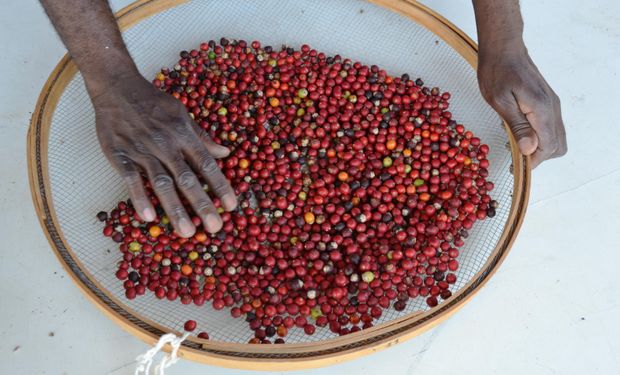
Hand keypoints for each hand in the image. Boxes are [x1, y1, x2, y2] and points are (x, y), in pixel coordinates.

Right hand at [92, 73, 236, 236]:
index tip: (232, 206)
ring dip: (175, 209)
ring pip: (161, 183)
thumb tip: (225, 153)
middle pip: (187, 178)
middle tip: (215, 227)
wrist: (117, 88)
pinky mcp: (120, 155)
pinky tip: (149, 218)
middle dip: (202, 204)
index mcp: (183, 135)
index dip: (220, 186)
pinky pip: (131, 179)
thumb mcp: (182, 114)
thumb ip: (202, 137)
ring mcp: (143, 151)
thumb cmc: (154, 103)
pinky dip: (139, 198)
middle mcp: (166, 145)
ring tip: (186, 232)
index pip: (206, 164)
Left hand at [477, 44, 566, 167]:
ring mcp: (552, 104)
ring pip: (557, 137)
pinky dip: (540, 137)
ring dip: (540, 148)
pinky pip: (551, 127)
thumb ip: (517, 126)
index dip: (533, 161)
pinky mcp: (547, 101)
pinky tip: (521, 133)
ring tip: (517, 146)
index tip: (515, 166)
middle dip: (538, 157)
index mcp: (541, 110)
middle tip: (516, 158)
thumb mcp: (500, 102)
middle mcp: (552, 108)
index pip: (547, 147)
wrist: (503, 49)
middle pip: (557, 146)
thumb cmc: (496, 72)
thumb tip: (529, 150)